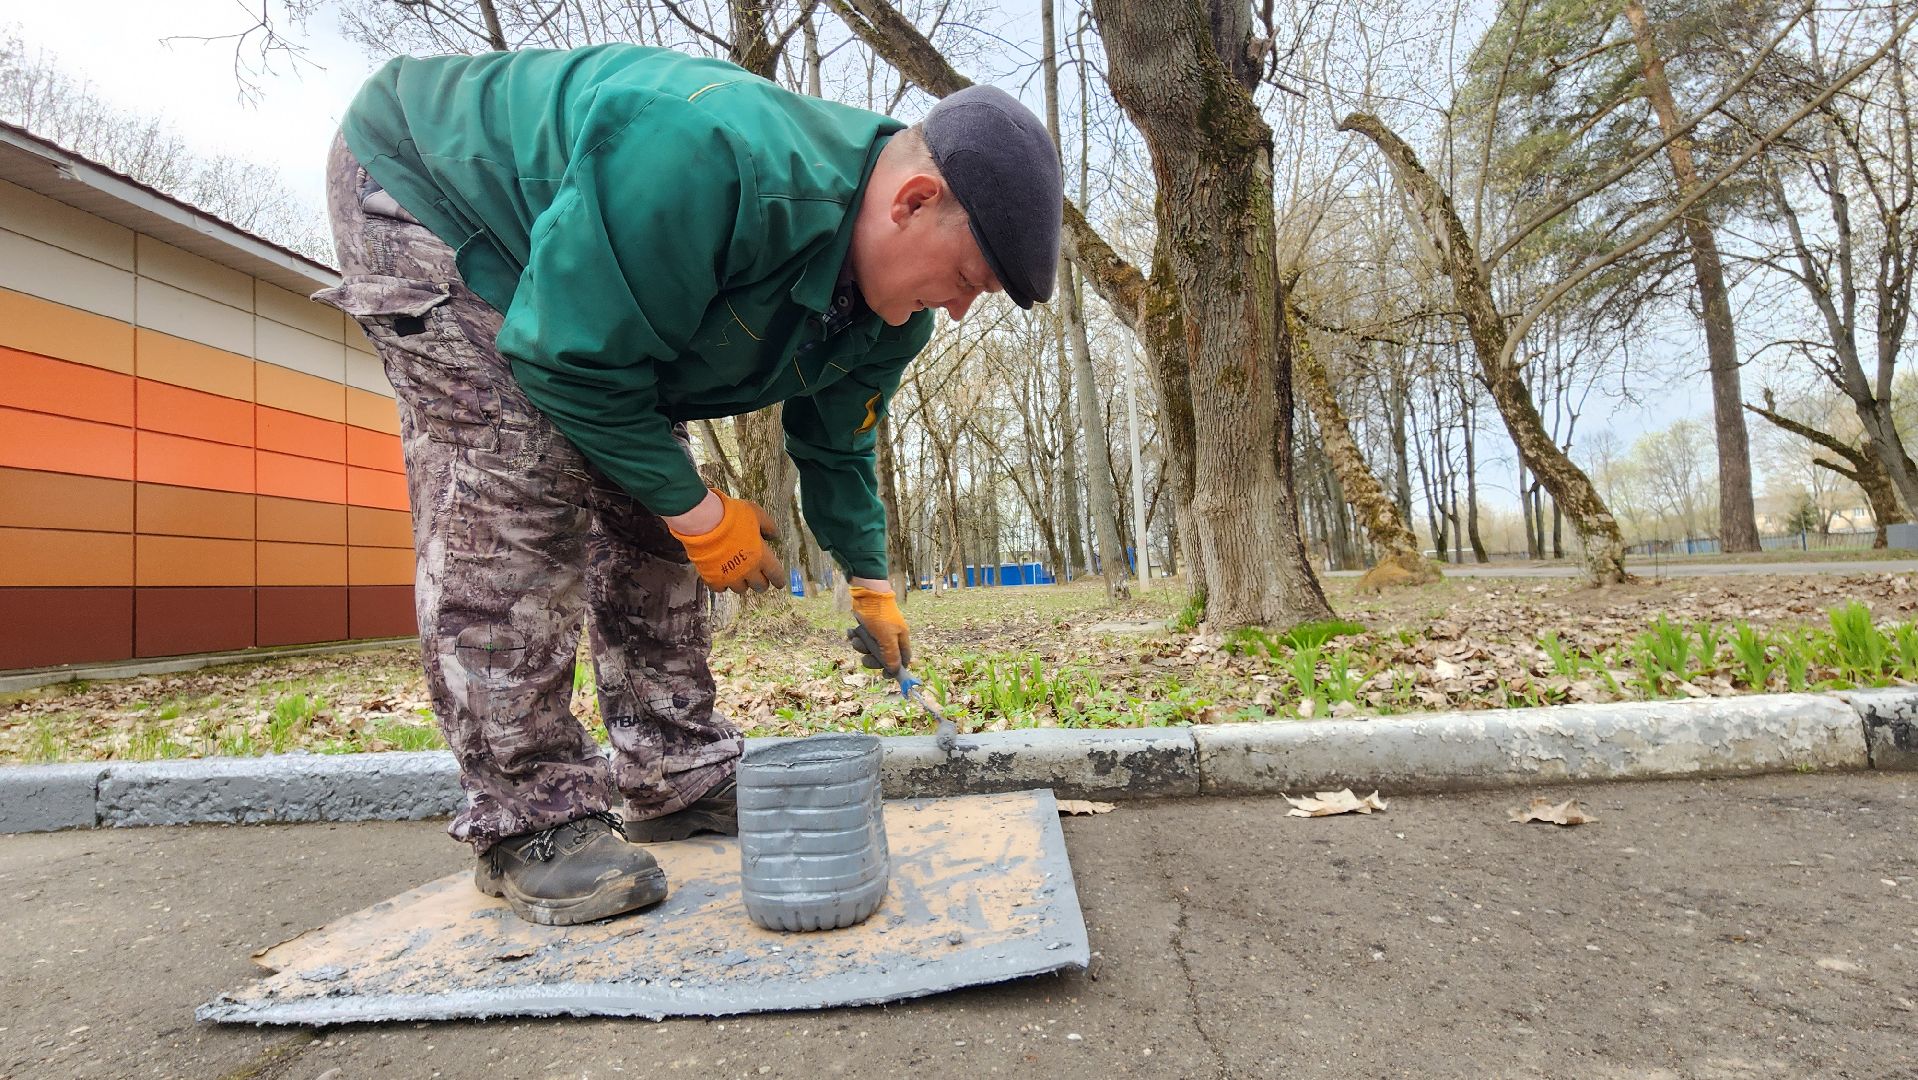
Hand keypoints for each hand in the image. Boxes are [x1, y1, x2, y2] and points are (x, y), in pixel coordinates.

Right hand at [668, 490, 784, 593]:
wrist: (705, 522)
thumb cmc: (732, 516)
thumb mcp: (757, 515)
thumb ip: (769, 526)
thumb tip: (775, 535)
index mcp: (762, 557)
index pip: (776, 575)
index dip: (778, 580)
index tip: (778, 582)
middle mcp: (749, 571)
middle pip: (760, 586)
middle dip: (760, 582)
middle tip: (758, 576)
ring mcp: (731, 577)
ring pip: (741, 589)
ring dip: (742, 582)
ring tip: (738, 574)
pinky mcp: (714, 578)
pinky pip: (721, 588)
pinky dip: (723, 584)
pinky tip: (722, 575)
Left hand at [846, 585, 911, 675]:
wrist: (866, 593)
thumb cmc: (879, 615)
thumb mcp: (886, 638)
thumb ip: (891, 655)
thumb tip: (894, 670)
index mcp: (900, 638)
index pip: (903, 659)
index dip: (895, 669)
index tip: (884, 676)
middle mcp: (891, 636)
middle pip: (884, 657)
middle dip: (872, 659)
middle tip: (864, 658)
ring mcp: (878, 631)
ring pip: (870, 648)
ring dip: (861, 647)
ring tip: (856, 639)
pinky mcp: (867, 627)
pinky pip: (862, 638)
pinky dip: (855, 637)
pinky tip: (851, 632)